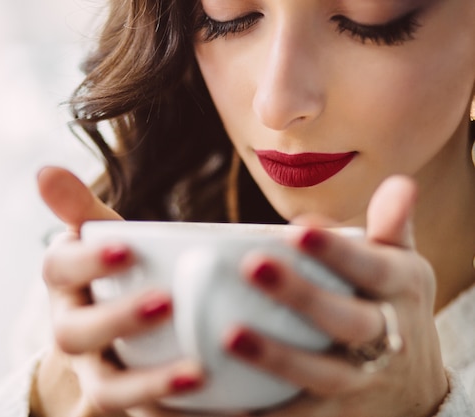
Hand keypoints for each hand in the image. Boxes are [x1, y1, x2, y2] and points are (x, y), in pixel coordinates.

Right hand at [32, 167, 203, 416]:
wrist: (116, 337)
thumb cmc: (117, 276)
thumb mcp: (104, 241)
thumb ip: (83, 210)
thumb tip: (44, 170)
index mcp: (66, 286)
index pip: (58, 268)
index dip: (86, 261)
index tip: (127, 248)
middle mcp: (72, 331)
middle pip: (74, 334)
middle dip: (117, 319)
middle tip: (167, 301)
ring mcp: (97, 373)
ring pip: (107, 388)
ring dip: (149, 383)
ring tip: (198, 372)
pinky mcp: (127, 403)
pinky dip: (178, 415)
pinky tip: (229, 407)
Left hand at [225, 176, 448, 416]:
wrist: (412, 389)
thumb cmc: (392, 308)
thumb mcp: (401, 267)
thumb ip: (392, 227)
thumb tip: (398, 182)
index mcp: (397, 289)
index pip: (370, 267)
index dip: (336, 251)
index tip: (298, 230)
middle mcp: (385, 337)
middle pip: (345, 320)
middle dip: (302, 295)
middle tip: (253, 266)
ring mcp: (360, 381)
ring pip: (320, 372)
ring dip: (276, 356)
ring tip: (230, 335)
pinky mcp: (335, 415)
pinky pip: (295, 415)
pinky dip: (261, 412)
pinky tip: (222, 399)